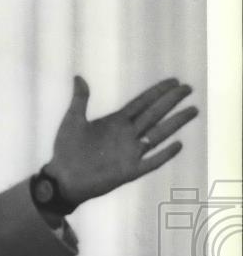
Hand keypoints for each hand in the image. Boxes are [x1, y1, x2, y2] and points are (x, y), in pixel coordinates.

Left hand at [46, 76, 197, 206]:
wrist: (62, 179)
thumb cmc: (65, 150)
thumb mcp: (72, 121)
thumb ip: (80, 100)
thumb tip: (78, 77)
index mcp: (115, 122)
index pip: (141, 103)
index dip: (157, 92)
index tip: (174, 81)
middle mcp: (126, 135)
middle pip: (154, 114)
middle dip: (171, 101)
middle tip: (188, 88)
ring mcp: (130, 153)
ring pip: (158, 134)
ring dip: (175, 123)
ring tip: (193, 110)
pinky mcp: (130, 171)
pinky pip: (152, 162)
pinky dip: (164, 154)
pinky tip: (178, 144)